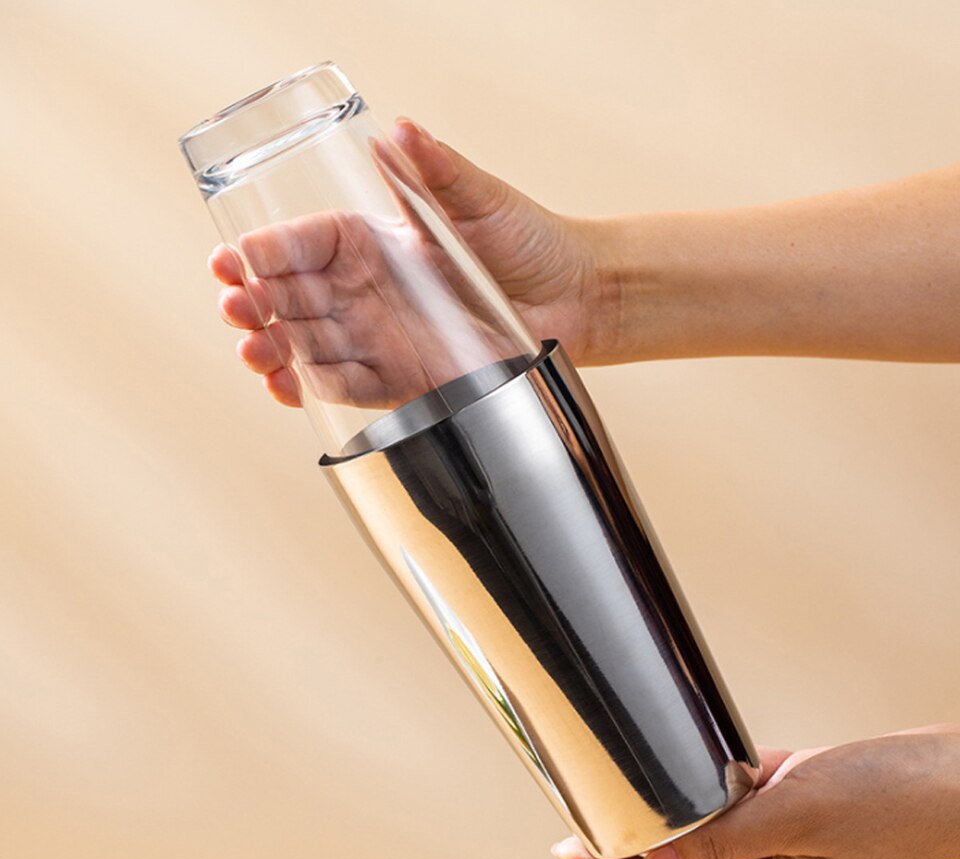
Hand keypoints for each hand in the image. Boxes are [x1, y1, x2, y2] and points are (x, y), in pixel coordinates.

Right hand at [211, 118, 612, 406]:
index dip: (265, 251)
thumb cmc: (529, 241)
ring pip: (309, 344)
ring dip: (274, 348)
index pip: (303, 244)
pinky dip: (312, 388)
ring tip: (254, 351)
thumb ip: (437, 171)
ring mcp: (378, 335)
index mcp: (374, 240)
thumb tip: (400, 131)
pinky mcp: (399, 377)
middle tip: (236, 306)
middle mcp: (367, 289)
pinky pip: (345, 385)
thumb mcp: (481, 199)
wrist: (573, 299)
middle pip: (292, 296)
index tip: (237, 257)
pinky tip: (286, 387)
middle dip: (255, 302)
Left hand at [552, 725, 959, 858]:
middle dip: (627, 847)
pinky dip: (700, 785)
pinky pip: (729, 800)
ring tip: (617, 791)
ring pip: (700, 834)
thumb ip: (721, 840)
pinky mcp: (784, 803)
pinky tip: (679, 765)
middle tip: (583, 814)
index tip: (574, 849)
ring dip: (662, 815)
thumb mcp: (792, 817)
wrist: (942, 776)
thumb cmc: (882, 801)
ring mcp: (774, 836)